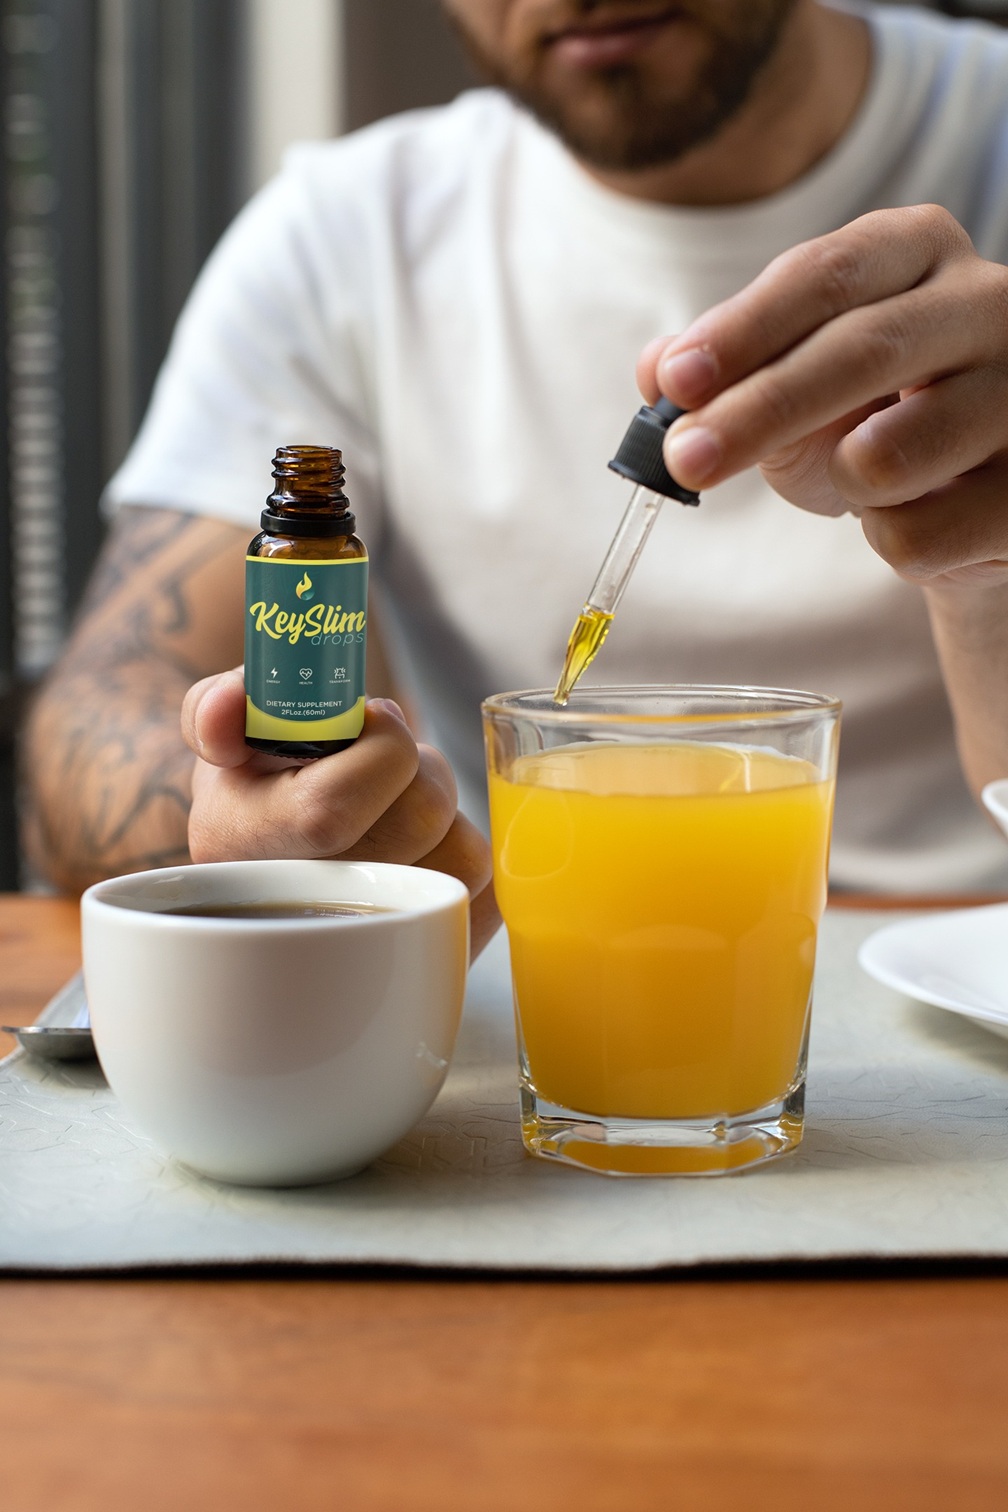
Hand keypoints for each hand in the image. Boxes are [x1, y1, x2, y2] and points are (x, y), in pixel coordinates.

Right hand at [181, 668, 499, 956]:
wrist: (280, 850)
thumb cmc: (262, 777)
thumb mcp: (229, 728)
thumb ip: (218, 704)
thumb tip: (222, 721)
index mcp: (242, 846)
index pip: (332, 810)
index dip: (379, 751)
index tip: (369, 725)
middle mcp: (301, 910)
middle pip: (419, 820)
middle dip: (421, 770)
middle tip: (388, 765)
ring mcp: (370, 946)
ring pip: (465, 855)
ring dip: (449, 814)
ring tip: (401, 812)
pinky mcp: (429, 954)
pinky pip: (493, 892)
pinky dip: (469, 851)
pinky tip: (425, 849)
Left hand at [639, 205, 1007, 590]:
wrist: (976, 498)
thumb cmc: (877, 420)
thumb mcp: (793, 383)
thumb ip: (723, 370)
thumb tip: (657, 369)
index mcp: (919, 250)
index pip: (825, 275)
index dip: (744, 331)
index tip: (676, 382)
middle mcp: (991, 302)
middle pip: (862, 351)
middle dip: (757, 411)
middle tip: (685, 459)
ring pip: (888, 457)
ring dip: (840, 487)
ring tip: (865, 478)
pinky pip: (919, 537)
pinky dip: (890, 544)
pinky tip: (923, 515)